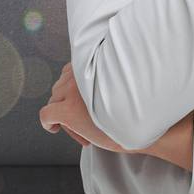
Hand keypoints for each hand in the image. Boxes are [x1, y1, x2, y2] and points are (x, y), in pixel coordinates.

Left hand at [38, 64, 193, 169]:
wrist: (147, 125)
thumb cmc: (139, 106)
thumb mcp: (120, 83)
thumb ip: (103, 79)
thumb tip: (94, 83)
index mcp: (92, 63)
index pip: (70, 72)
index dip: (76, 92)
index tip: (88, 105)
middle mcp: (80, 73)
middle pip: (61, 88)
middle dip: (70, 104)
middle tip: (89, 122)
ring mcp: (72, 92)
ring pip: (55, 101)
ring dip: (65, 116)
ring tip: (86, 130)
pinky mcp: (67, 111)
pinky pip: (46, 115)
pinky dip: (48, 122)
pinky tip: (54, 129)